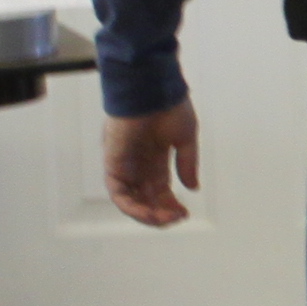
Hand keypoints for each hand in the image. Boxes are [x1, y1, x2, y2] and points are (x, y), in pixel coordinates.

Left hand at [100, 103, 199, 227]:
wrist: (150, 86)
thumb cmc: (168, 105)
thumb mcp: (185, 138)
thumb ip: (187, 163)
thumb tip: (193, 188)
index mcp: (155, 157)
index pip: (159, 190)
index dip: (170, 205)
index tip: (185, 213)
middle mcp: (138, 163)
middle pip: (145, 198)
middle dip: (161, 213)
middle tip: (177, 218)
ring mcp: (125, 164)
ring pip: (131, 200)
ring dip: (147, 214)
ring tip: (165, 219)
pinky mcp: (113, 163)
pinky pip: (118, 193)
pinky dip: (132, 207)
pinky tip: (150, 213)